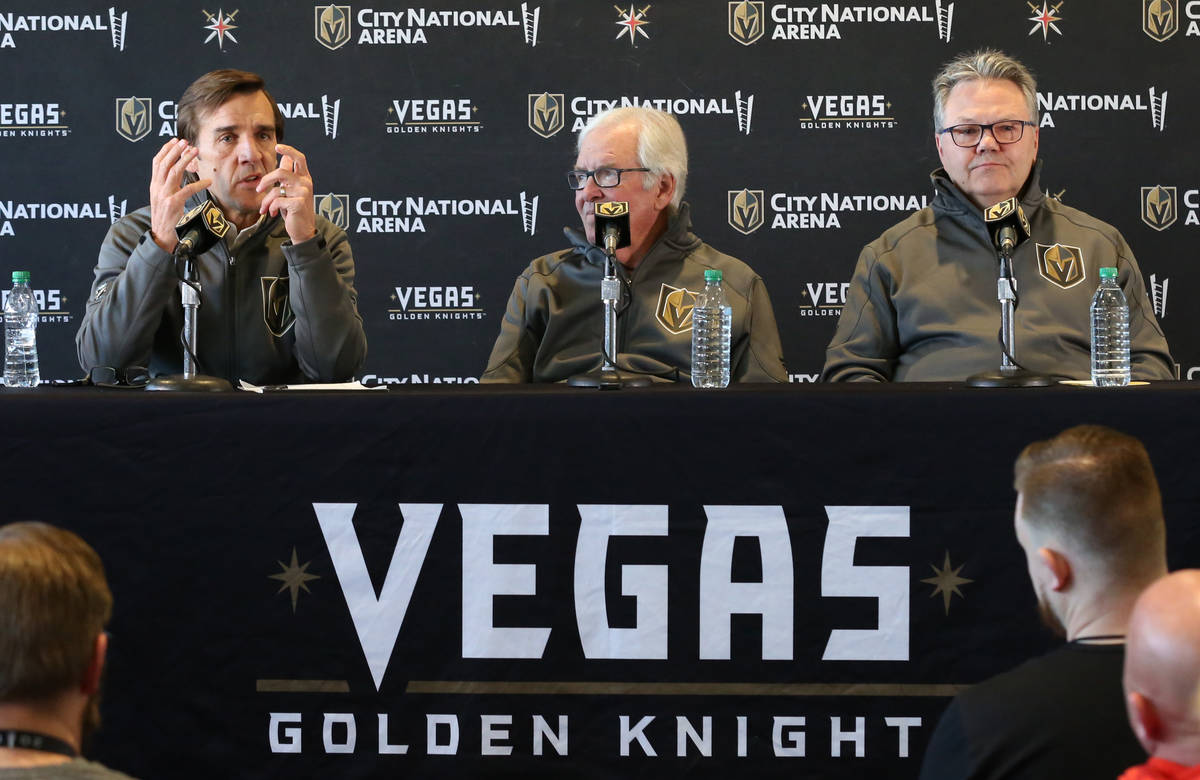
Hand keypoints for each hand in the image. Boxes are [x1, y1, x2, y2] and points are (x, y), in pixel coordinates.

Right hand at [149, 138, 211, 253]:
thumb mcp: (163, 199)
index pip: (157, 162)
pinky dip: (198, 184)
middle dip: (175, 151)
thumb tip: (179, 172)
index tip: (174, 141)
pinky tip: (207, 181)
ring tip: (194, 152)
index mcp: (154, 186)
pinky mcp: (173, 204)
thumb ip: (169, 185)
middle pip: (164, 164)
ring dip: (185, 160)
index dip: (165, 150)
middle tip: (186, 142)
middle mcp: (157, 188)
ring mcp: (164, 195)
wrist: (161, 237)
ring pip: (173, 172)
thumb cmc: (166, 218)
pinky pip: (187, 190)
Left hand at [257, 143, 316, 243]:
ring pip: (276, 190)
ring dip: (266, 200)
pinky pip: (277, 201)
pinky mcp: (298, 204)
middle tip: (259, 189)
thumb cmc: (295, 210)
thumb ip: (289, 175)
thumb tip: (285, 158)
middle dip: (266, 180)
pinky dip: (270, 208)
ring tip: (265, 208)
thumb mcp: (292, 190)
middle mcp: (305, 183)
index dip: (288, 150)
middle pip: (281, 172)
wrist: (303, 230)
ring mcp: (303, 193)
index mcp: (304, 178)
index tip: (277, 147)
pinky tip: (272, 213)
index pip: (299, 158)